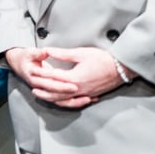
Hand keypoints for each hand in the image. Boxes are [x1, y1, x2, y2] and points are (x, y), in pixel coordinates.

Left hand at [6, 46, 126, 107]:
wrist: (121, 69)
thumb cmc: (103, 59)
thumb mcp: (80, 53)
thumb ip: (62, 53)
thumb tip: (48, 51)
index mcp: (74, 78)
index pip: (53, 77)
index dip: (41, 74)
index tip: (32, 71)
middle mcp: (78, 89)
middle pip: (56, 92)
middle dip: (43, 90)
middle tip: (32, 87)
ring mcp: (84, 94)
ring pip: (64, 99)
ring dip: (51, 98)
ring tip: (41, 95)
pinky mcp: (90, 95)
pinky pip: (74, 102)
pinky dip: (64, 102)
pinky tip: (60, 100)